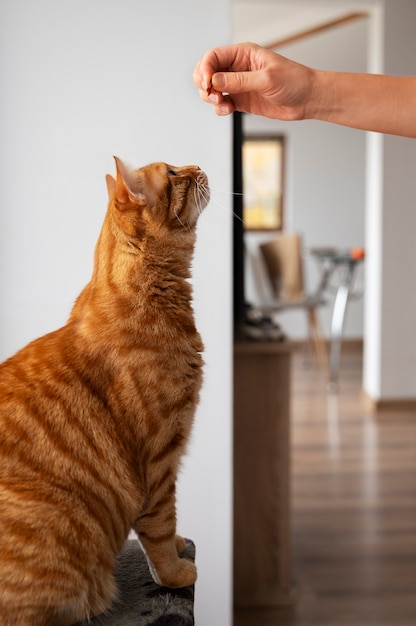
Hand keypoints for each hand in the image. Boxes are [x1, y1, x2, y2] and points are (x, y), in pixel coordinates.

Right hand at [193, 42, 315, 120]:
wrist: (307, 99)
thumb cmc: (293, 81)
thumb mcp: (266, 79)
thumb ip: (239, 80)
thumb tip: (215, 81)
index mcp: (243, 54)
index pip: (213, 56)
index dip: (206, 68)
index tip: (208, 83)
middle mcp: (237, 68)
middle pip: (207, 72)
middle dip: (204, 83)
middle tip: (211, 94)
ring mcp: (238, 85)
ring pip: (212, 89)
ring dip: (210, 98)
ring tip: (222, 103)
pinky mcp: (241, 101)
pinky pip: (221, 104)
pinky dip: (219, 108)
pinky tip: (228, 110)